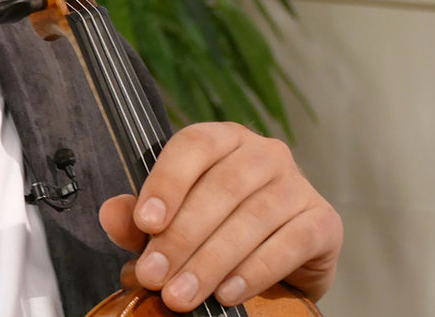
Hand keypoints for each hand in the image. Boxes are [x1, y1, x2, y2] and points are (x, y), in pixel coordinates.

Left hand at [97, 122, 342, 311]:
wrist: (280, 263)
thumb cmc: (219, 232)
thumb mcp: (173, 224)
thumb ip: (140, 220)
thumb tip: (110, 214)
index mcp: (224, 140)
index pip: (194, 145)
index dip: (168, 181)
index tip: (146, 223)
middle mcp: (264, 153)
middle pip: (222, 187)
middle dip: (182, 237)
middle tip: (155, 277)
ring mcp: (298, 185)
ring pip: (254, 217)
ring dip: (213, 261)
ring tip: (183, 295)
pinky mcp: (324, 222)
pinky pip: (291, 243)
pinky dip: (257, 270)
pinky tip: (229, 293)